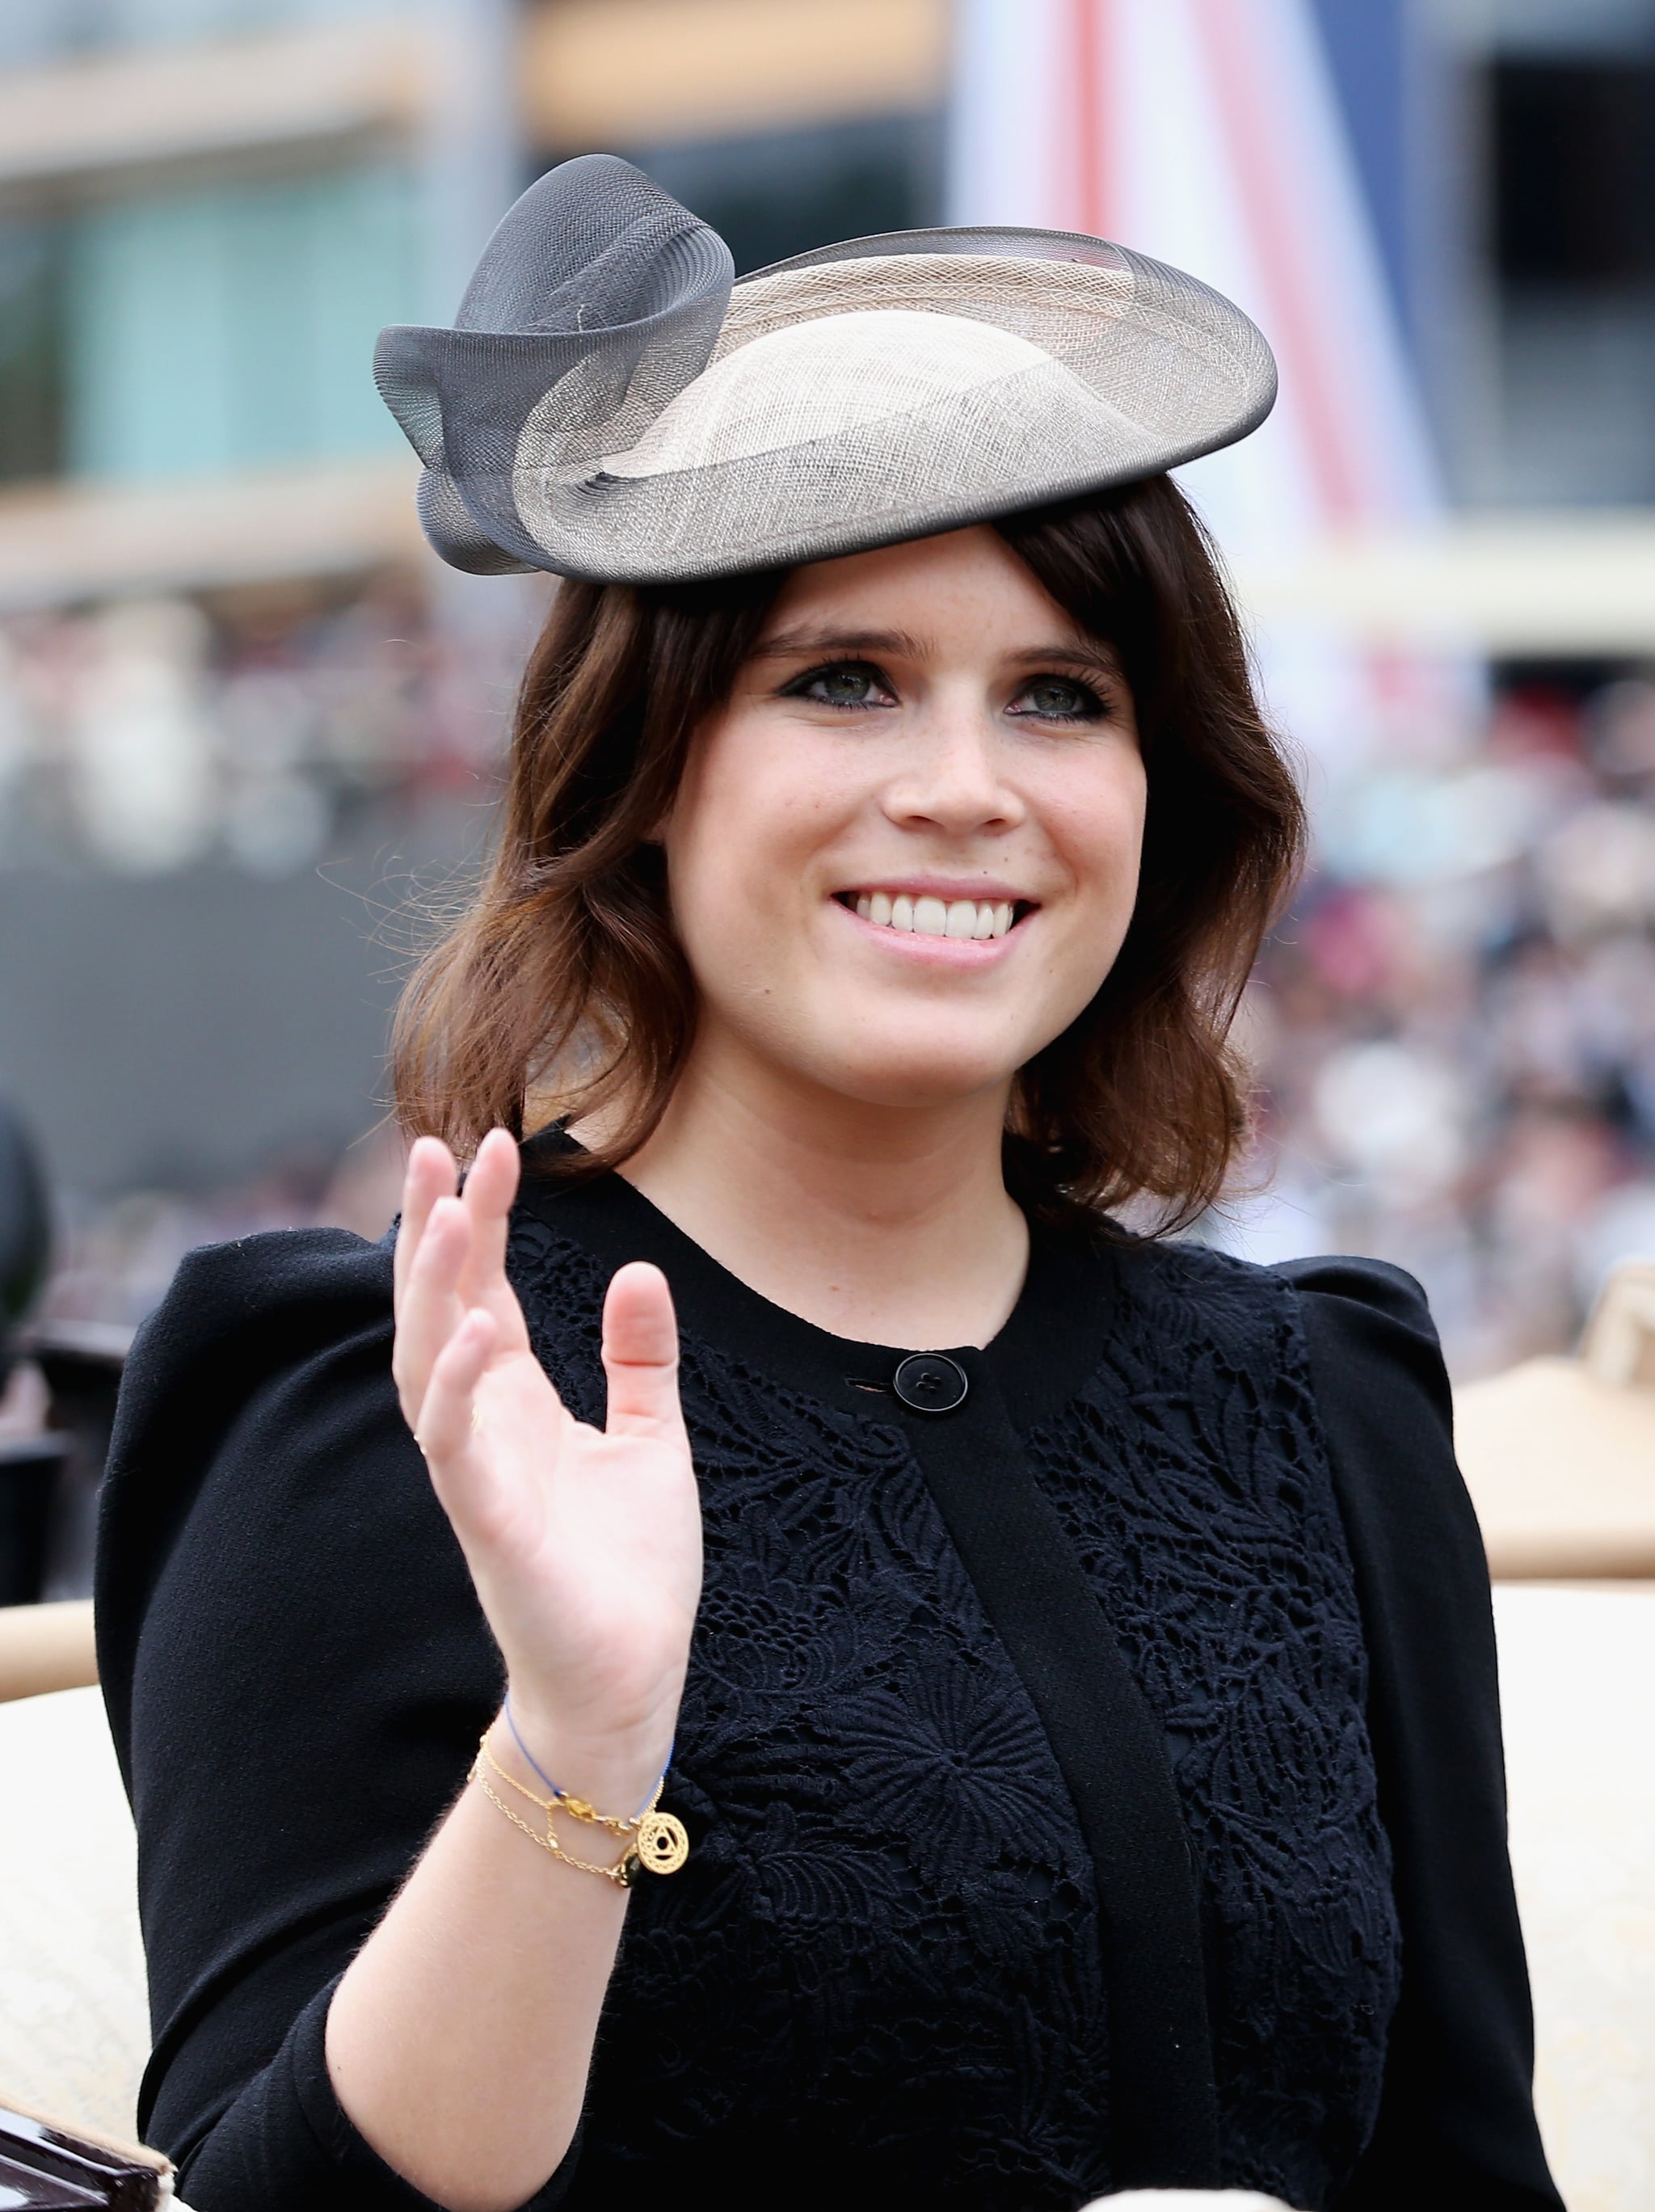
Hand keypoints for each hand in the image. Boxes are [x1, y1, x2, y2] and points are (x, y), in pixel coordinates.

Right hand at [392, 1130, 701, 1807]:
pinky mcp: (488, 1522)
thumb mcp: (652, 1440)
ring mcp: (477, 1472)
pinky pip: (454, 1443)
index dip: (485, 1217)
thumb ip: (640, 1360)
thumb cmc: (629, 1570)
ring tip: (450, 1208)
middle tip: (431, 1141)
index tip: (493, 1143)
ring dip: (434, 1287)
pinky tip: (480, 1323)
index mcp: (518, 1402)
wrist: (630, 1679)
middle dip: (435, 1227)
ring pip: (427, 1360)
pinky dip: (460, 1382)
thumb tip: (639, 1270)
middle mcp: (483, 1425)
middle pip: (439, 1307)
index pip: (486, 1288)